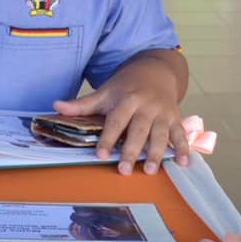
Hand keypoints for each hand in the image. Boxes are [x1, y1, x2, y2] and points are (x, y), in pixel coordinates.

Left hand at [54, 64, 186, 175]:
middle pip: (138, 130)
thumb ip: (82, 104)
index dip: (108, 138)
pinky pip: (181, 135)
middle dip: (132, 150)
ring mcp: (163, 113)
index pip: (115, 121)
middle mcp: (146, 106)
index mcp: (127, 100)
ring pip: (161, 134)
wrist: (156, 70)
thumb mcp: (105, 91)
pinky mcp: (176, 118)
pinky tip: (184, 164)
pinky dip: (184, 149)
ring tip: (151, 171)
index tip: (100, 154)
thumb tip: (56, 106)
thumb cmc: (126, 85)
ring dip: (157, 153)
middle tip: (124, 170)